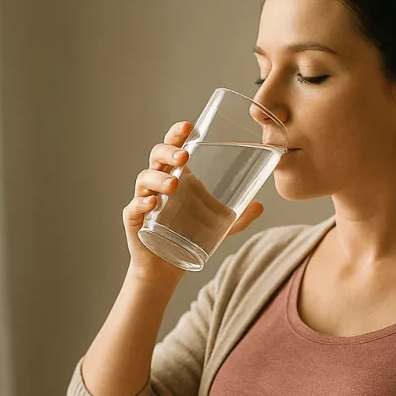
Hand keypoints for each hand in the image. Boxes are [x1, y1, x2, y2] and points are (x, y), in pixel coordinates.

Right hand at [123, 121, 263, 282]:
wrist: (166, 268)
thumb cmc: (188, 238)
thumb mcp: (218, 227)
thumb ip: (238, 217)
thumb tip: (260, 205)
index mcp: (176, 175)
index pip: (173, 146)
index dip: (177, 134)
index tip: (189, 127)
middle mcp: (157, 183)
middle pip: (157, 156)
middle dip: (168, 152)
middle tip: (184, 158)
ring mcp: (144, 199)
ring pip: (145, 179)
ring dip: (158, 179)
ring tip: (173, 186)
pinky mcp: (135, 220)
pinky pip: (135, 207)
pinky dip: (142, 203)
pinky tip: (152, 203)